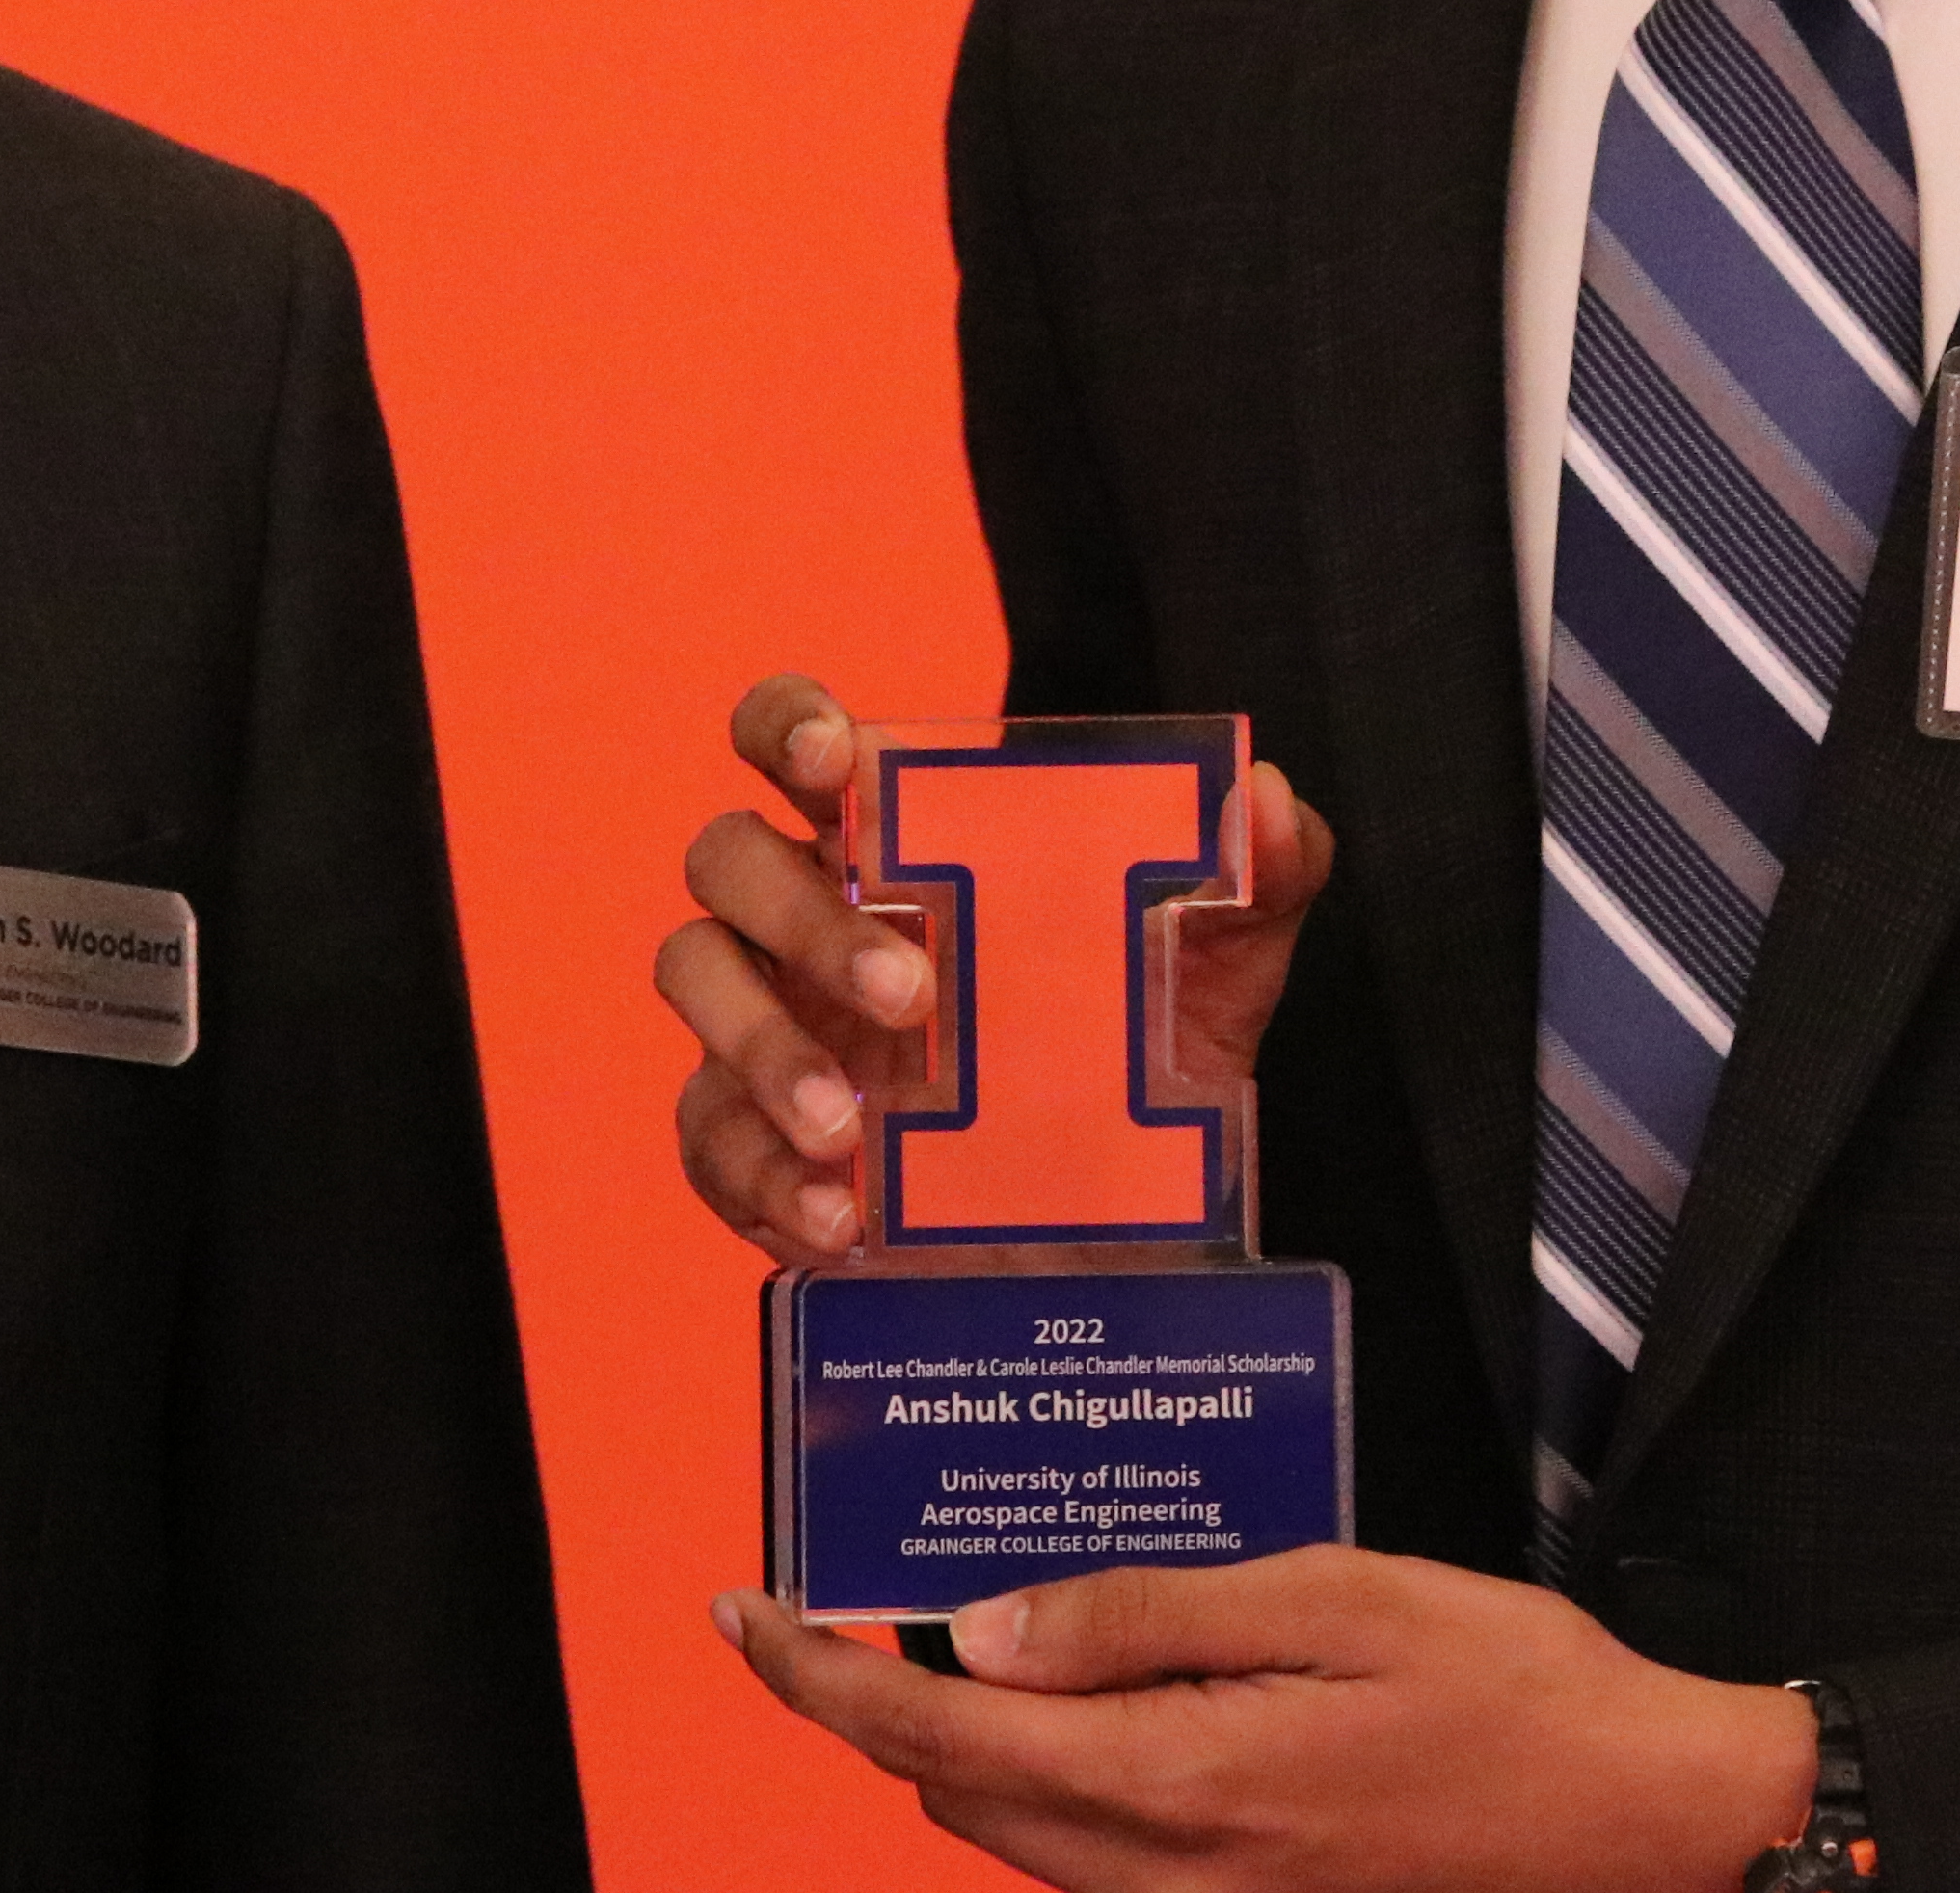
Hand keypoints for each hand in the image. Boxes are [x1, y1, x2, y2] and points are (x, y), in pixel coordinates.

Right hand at [658, 674, 1335, 1259]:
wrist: (1118, 1237)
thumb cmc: (1139, 1060)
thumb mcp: (1223, 971)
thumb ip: (1261, 877)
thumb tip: (1266, 801)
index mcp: (895, 839)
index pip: (792, 736)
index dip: (786, 722)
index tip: (828, 755)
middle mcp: (806, 913)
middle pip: (728, 855)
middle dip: (804, 913)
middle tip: (916, 992)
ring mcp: (762, 1020)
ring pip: (692, 975)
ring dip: (761, 1044)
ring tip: (853, 1129)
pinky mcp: (742, 1137)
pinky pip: (707, 1137)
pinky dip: (762, 1176)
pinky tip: (844, 1220)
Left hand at [708, 1546, 1817, 1892]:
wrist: (1648, 1820)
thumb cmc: (1514, 1692)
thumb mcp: (1335, 1599)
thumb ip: (1148, 1615)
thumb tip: (983, 1630)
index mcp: (1181, 1780)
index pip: (933, 1731)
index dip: (814, 1675)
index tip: (744, 1613)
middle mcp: (1174, 1868)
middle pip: (953, 1793)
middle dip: (876, 1700)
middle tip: (854, 1591)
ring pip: (1014, 1835)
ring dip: (961, 1741)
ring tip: (957, 1627)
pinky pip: (1095, 1859)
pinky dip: (1050, 1781)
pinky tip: (1081, 1694)